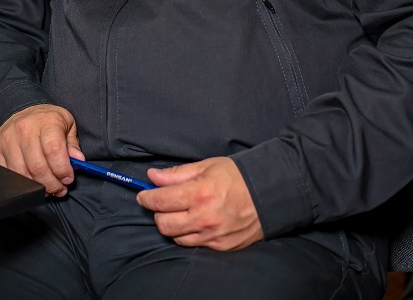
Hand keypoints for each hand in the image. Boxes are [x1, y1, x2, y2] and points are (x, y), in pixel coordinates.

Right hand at [0, 103, 83, 196]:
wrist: (21, 108)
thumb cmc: (47, 120)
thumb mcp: (66, 124)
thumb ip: (72, 144)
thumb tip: (78, 161)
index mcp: (46, 121)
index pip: (53, 150)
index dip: (62, 169)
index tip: (68, 178)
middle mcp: (24, 129)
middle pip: (37, 167)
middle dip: (51, 184)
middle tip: (59, 188)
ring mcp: (8, 140)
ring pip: (22, 174)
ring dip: (37, 187)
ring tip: (47, 187)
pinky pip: (8, 175)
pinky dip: (21, 184)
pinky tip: (31, 182)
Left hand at [137, 157, 262, 250]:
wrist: (268, 194)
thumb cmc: (236, 176)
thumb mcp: (207, 166)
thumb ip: (177, 174)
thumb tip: (152, 176)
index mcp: (199, 193)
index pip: (161, 200)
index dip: (147, 197)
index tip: (143, 194)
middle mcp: (204, 217)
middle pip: (164, 223)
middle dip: (157, 212)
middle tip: (162, 202)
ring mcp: (212, 235)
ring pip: (176, 237)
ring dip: (171, 224)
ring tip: (179, 212)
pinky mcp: (220, 246)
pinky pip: (192, 244)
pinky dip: (187, 234)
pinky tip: (193, 222)